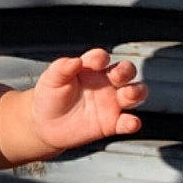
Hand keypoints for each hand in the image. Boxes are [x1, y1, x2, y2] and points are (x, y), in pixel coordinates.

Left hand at [29, 49, 146, 151]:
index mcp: (90, 69)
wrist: (45, 125)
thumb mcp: (51, 80)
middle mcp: (105, 83)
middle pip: (125, 71)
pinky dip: (132, 123)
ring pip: (134, 93)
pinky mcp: (111, 123)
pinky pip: (127, 122)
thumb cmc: (49, 97)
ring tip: (129, 94)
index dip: (100, 58)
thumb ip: (61, 68)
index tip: (94, 64)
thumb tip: (76, 60)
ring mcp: (111, 103)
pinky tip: (130, 123)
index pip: (101, 57)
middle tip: (117, 76)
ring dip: (137, 92)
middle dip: (126, 70)